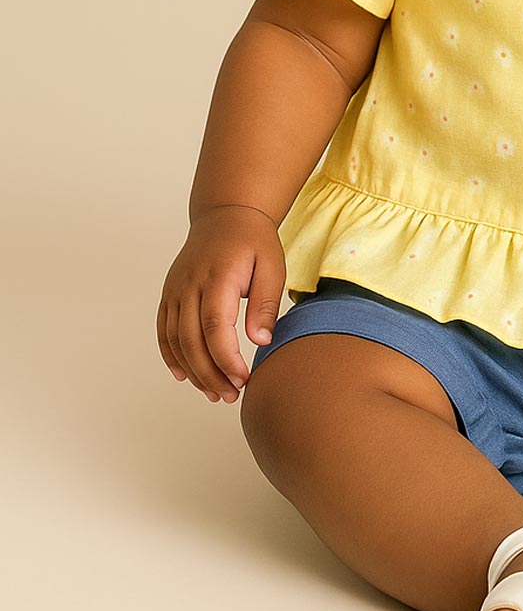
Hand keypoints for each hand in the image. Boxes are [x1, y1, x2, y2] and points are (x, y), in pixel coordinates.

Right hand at [157, 206, 284, 402]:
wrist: (226, 215)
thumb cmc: (253, 242)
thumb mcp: (272, 266)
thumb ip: (265, 304)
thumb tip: (260, 341)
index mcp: (217, 276)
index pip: (215, 327)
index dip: (226, 359)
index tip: (243, 379)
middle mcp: (189, 284)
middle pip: (191, 340)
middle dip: (210, 374)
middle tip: (231, 395)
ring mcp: (175, 289)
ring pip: (175, 340)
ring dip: (193, 371)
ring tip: (214, 393)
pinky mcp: (169, 294)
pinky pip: (163, 331)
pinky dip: (171, 356)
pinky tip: (185, 376)